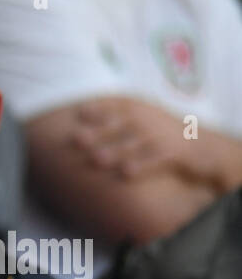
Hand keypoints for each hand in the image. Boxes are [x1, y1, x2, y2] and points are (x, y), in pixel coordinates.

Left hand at [71, 97, 212, 185]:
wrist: (202, 146)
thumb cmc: (161, 135)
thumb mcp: (143, 119)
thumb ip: (118, 118)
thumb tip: (78, 120)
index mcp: (141, 110)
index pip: (120, 105)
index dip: (101, 108)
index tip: (80, 112)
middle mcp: (151, 120)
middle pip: (123, 124)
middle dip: (100, 131)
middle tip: (77, 140)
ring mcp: (163, 136)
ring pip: (137, 143)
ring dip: (116, 151)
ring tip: (97, 159)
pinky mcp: (175, 153)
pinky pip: (156, 159)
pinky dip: (142, 166)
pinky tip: (126, 173)